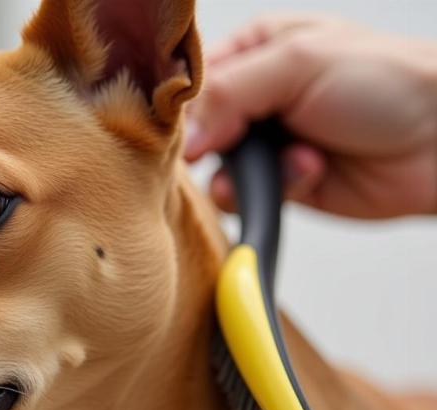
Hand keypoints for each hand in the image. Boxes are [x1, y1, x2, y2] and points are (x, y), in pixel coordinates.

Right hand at [185, 14, 436, 218]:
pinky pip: (248, 198)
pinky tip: (312, 172)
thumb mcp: (299, 65)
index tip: (189, 132)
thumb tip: (185, 140)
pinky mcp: (279, 184)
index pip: (193, 82)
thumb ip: (230, 94)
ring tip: (298, 158)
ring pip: (219, 171)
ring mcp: (266, 144)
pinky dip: (278, 189)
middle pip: (199, 131)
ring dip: (253, 173)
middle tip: (242, 147)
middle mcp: (255, 98)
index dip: (183, 109)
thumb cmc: (385, 84)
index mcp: (254, 51)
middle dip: (220, 145)